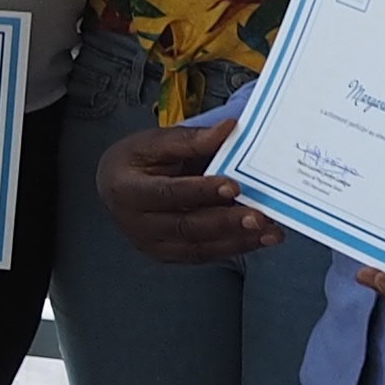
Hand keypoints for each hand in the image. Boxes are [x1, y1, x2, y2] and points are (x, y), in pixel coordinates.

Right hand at [96, 113, 282, 265]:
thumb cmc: (136, 160)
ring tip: (270, 232)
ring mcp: (152, 244)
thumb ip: (191, 139)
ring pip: (199, 247)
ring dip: (238, 241)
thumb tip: (230, 128)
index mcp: (128, 190)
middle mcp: (137, 224)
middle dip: (226, 222)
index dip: (201, 191)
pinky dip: (234, 247)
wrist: (113, 185)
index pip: (168, 194)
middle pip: (186, 226)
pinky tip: (259, 239)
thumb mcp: (155, 142)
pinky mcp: (168, 255)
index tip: (234, 186)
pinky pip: (204, 255)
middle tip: (260, 216)